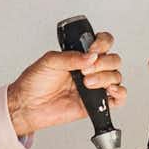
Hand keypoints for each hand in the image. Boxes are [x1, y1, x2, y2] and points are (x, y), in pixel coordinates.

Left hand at [6, 32, 125, 135]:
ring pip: (116, 77)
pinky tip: (110, 91)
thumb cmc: (34, 83)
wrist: (28, 106)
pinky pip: (118, 98)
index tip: (92, 50)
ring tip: (87, 83)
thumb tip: (90, 56)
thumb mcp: (49, 61)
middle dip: (103, 63)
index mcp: (81, 55)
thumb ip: (71, 57)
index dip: (103, 43)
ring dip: (105, 78)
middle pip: (114, 60)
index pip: (103, 42)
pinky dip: (120, 93)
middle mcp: (90, 69)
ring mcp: (95, 86)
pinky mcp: (97, 103)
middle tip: (85, 70)